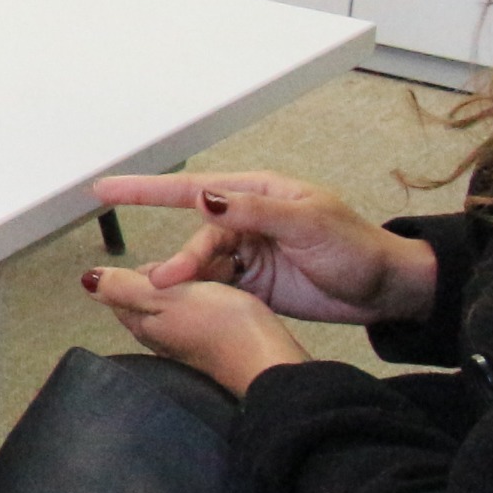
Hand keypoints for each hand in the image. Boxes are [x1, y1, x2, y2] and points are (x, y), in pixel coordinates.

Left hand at [83, 263, 309, 396]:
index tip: (175, 268)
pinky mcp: (212, 348)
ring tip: (215, 283)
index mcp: (141, 323)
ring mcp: (185, 345)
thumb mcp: (167, 295)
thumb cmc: (220, 324)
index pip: (125, 288)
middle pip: (151, 296)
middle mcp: (157, 337)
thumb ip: (125, 287)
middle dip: (169, 278)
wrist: (269, 362)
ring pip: (178, 305)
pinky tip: (226, 301)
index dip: (148, 269)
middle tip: (198, 273)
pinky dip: (210, 303)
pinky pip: (202, 317)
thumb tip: (86, 280)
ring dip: (191, 288)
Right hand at [87, 171, 440, 328]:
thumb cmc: (357, 247)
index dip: (147, 189)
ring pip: (202, 263)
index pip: (194, 189)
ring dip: (187, 278)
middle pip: (196, 235)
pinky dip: (200, 293)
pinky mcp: (253, 284)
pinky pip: (215, 285)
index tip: (106, 189)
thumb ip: (255, 211)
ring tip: (171, 296)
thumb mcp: (309, 223)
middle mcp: (248, 220)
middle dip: (178, 258)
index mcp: (258, 194)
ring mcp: (249, 253)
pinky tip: (186, 303)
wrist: (386, 290)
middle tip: (163, 280)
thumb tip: (206, 198)